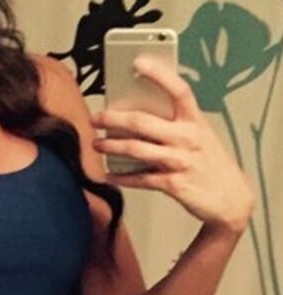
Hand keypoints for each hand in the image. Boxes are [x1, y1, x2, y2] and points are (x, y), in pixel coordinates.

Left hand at [90, 56, 255, 234]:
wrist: (230, 199)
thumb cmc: (211, 164)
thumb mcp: (201, 136)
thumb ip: (177, 124)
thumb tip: (141, 115)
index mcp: (195, 121)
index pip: (178, 90)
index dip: (158, 74)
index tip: (138, 62)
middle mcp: (187, 138)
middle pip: (142, 121)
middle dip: (113, 118)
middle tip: (97, 117)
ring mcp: (178, 161)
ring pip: (135, 149)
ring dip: (111, 145)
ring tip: (97, 144)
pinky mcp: (172, 184)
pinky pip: (140, 178)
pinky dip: (121, 177)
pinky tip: (109, 174)